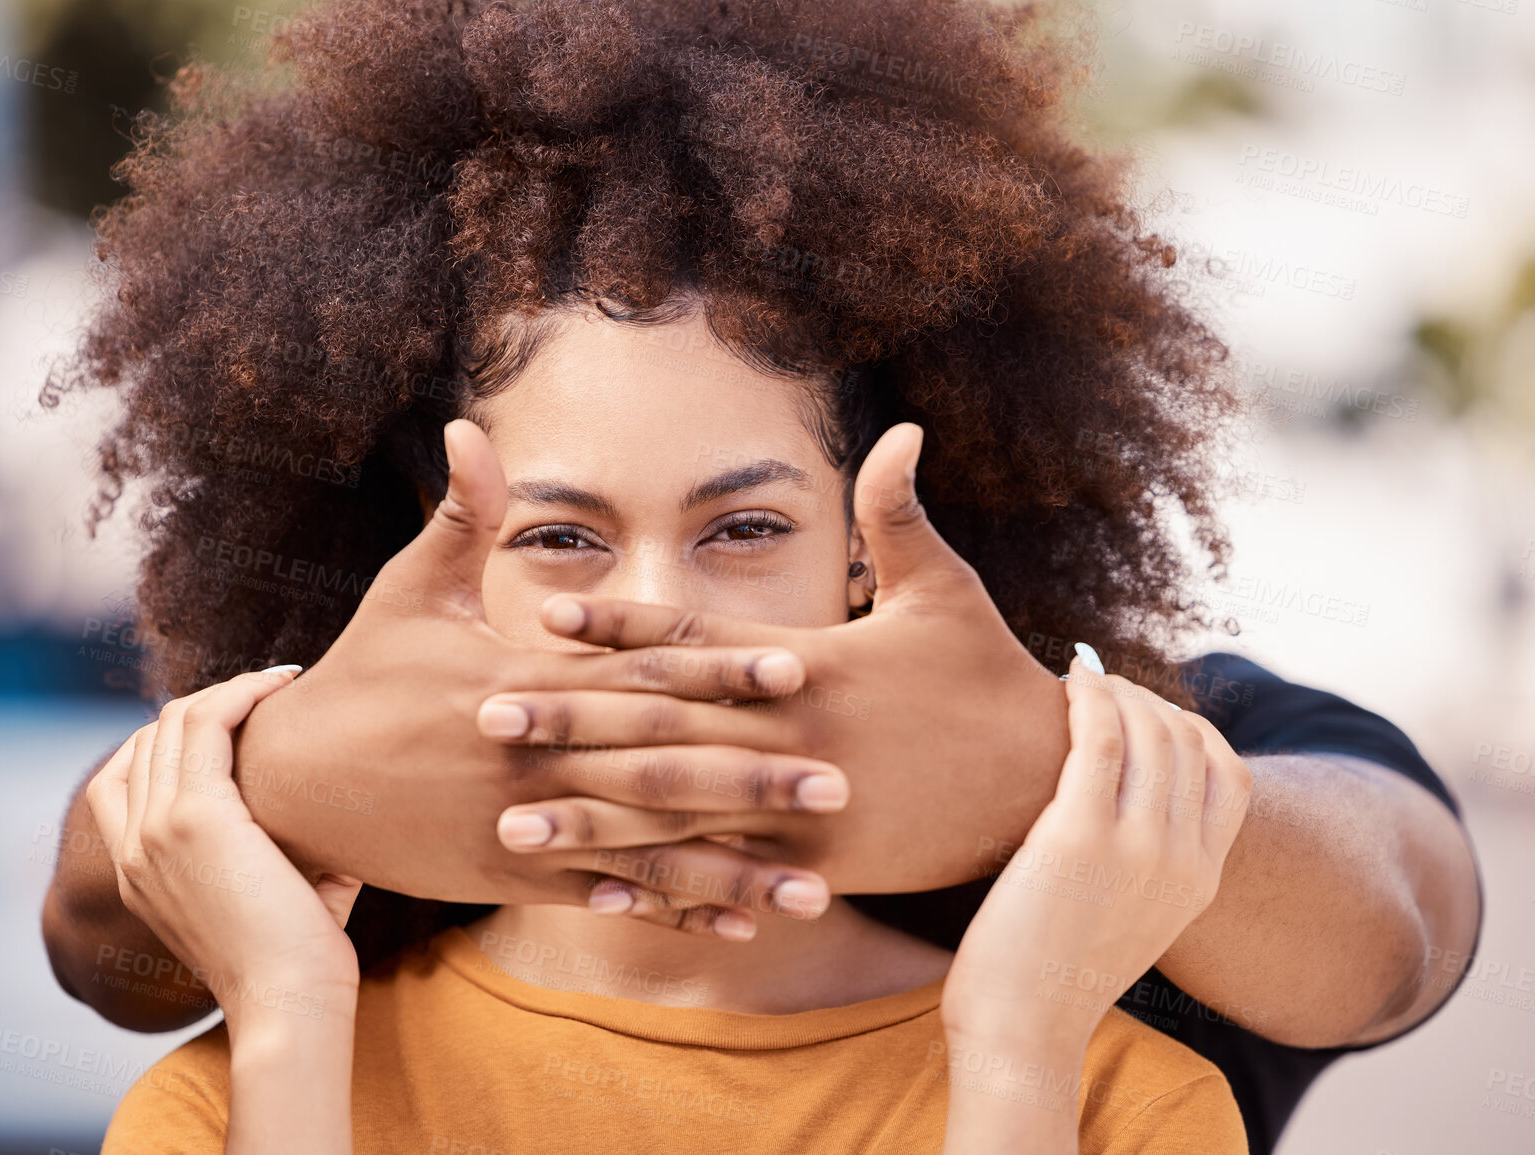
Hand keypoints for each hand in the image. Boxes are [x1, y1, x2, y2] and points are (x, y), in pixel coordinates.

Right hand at [85, 668, 364, 1025]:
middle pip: (150, 737)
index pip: (124, 774)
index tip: (235, 717)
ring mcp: (156, 830)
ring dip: (229, 690)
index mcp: (135, 870)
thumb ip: (281, 844)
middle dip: (207, 702)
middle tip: (270, 691)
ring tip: (281, 681)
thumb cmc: (298, 957)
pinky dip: (242, 693)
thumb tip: (334, 807)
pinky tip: (283, 685)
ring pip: (175, 722)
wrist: (289, 1002)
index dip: (172, 734)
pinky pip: (206, 724)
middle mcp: (132, 847)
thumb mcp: (271, 891)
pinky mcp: (193, 818)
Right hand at [233, 420, 845, 936]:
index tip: (796, 669)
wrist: (285, 785)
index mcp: (522, 676)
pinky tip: (733, 929)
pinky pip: (602, 891)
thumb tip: (468, 426)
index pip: (639, 669)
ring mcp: (523, 821)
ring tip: (813, 890)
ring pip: (644, 844)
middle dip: (752, 776)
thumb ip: (459, 518)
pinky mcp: (510, 872)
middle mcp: (534, 753)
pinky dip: (665, 908)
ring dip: (731, 867)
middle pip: (660, 762)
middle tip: (840, 784)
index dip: (719, 668)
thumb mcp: (406, 592)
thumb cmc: (357, 677)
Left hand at [469, 423, 1071, 893]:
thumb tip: (901, 429)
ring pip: (677, 813)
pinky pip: (724, 873)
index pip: (698, 641)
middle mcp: (793, 735)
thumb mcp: (949, 590)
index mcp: (812, 662)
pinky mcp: (818, 866)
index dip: (619, 627)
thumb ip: (901, 517)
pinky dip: (663, 882)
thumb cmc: (991, 680)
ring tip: (512, 818)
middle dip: (569, 720)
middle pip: (661, 726)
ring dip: (590, 814)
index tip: (546, 615)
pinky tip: (600, 892)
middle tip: (483, 715)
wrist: (1051, 790)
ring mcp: (802, 809)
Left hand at [938, 655, 1251, 1043]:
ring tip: (1080, 681)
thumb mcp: (1126, 918)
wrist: (1022, 1031)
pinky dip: (1088, 699)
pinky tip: (1065, 685)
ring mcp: (1138, 848)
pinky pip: (1101, 738)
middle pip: (1188, 741)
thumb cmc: (1049, 973)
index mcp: (1201, 881)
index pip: (1231, 776)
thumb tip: (1113, 806)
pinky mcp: (1080, 838)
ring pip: (1150, 731)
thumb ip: (1142, 866)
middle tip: (1101, 686)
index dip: (1192, 727)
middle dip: (1147, 699)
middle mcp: (1182, 861)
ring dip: (1117, 691)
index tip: (1146, 711)